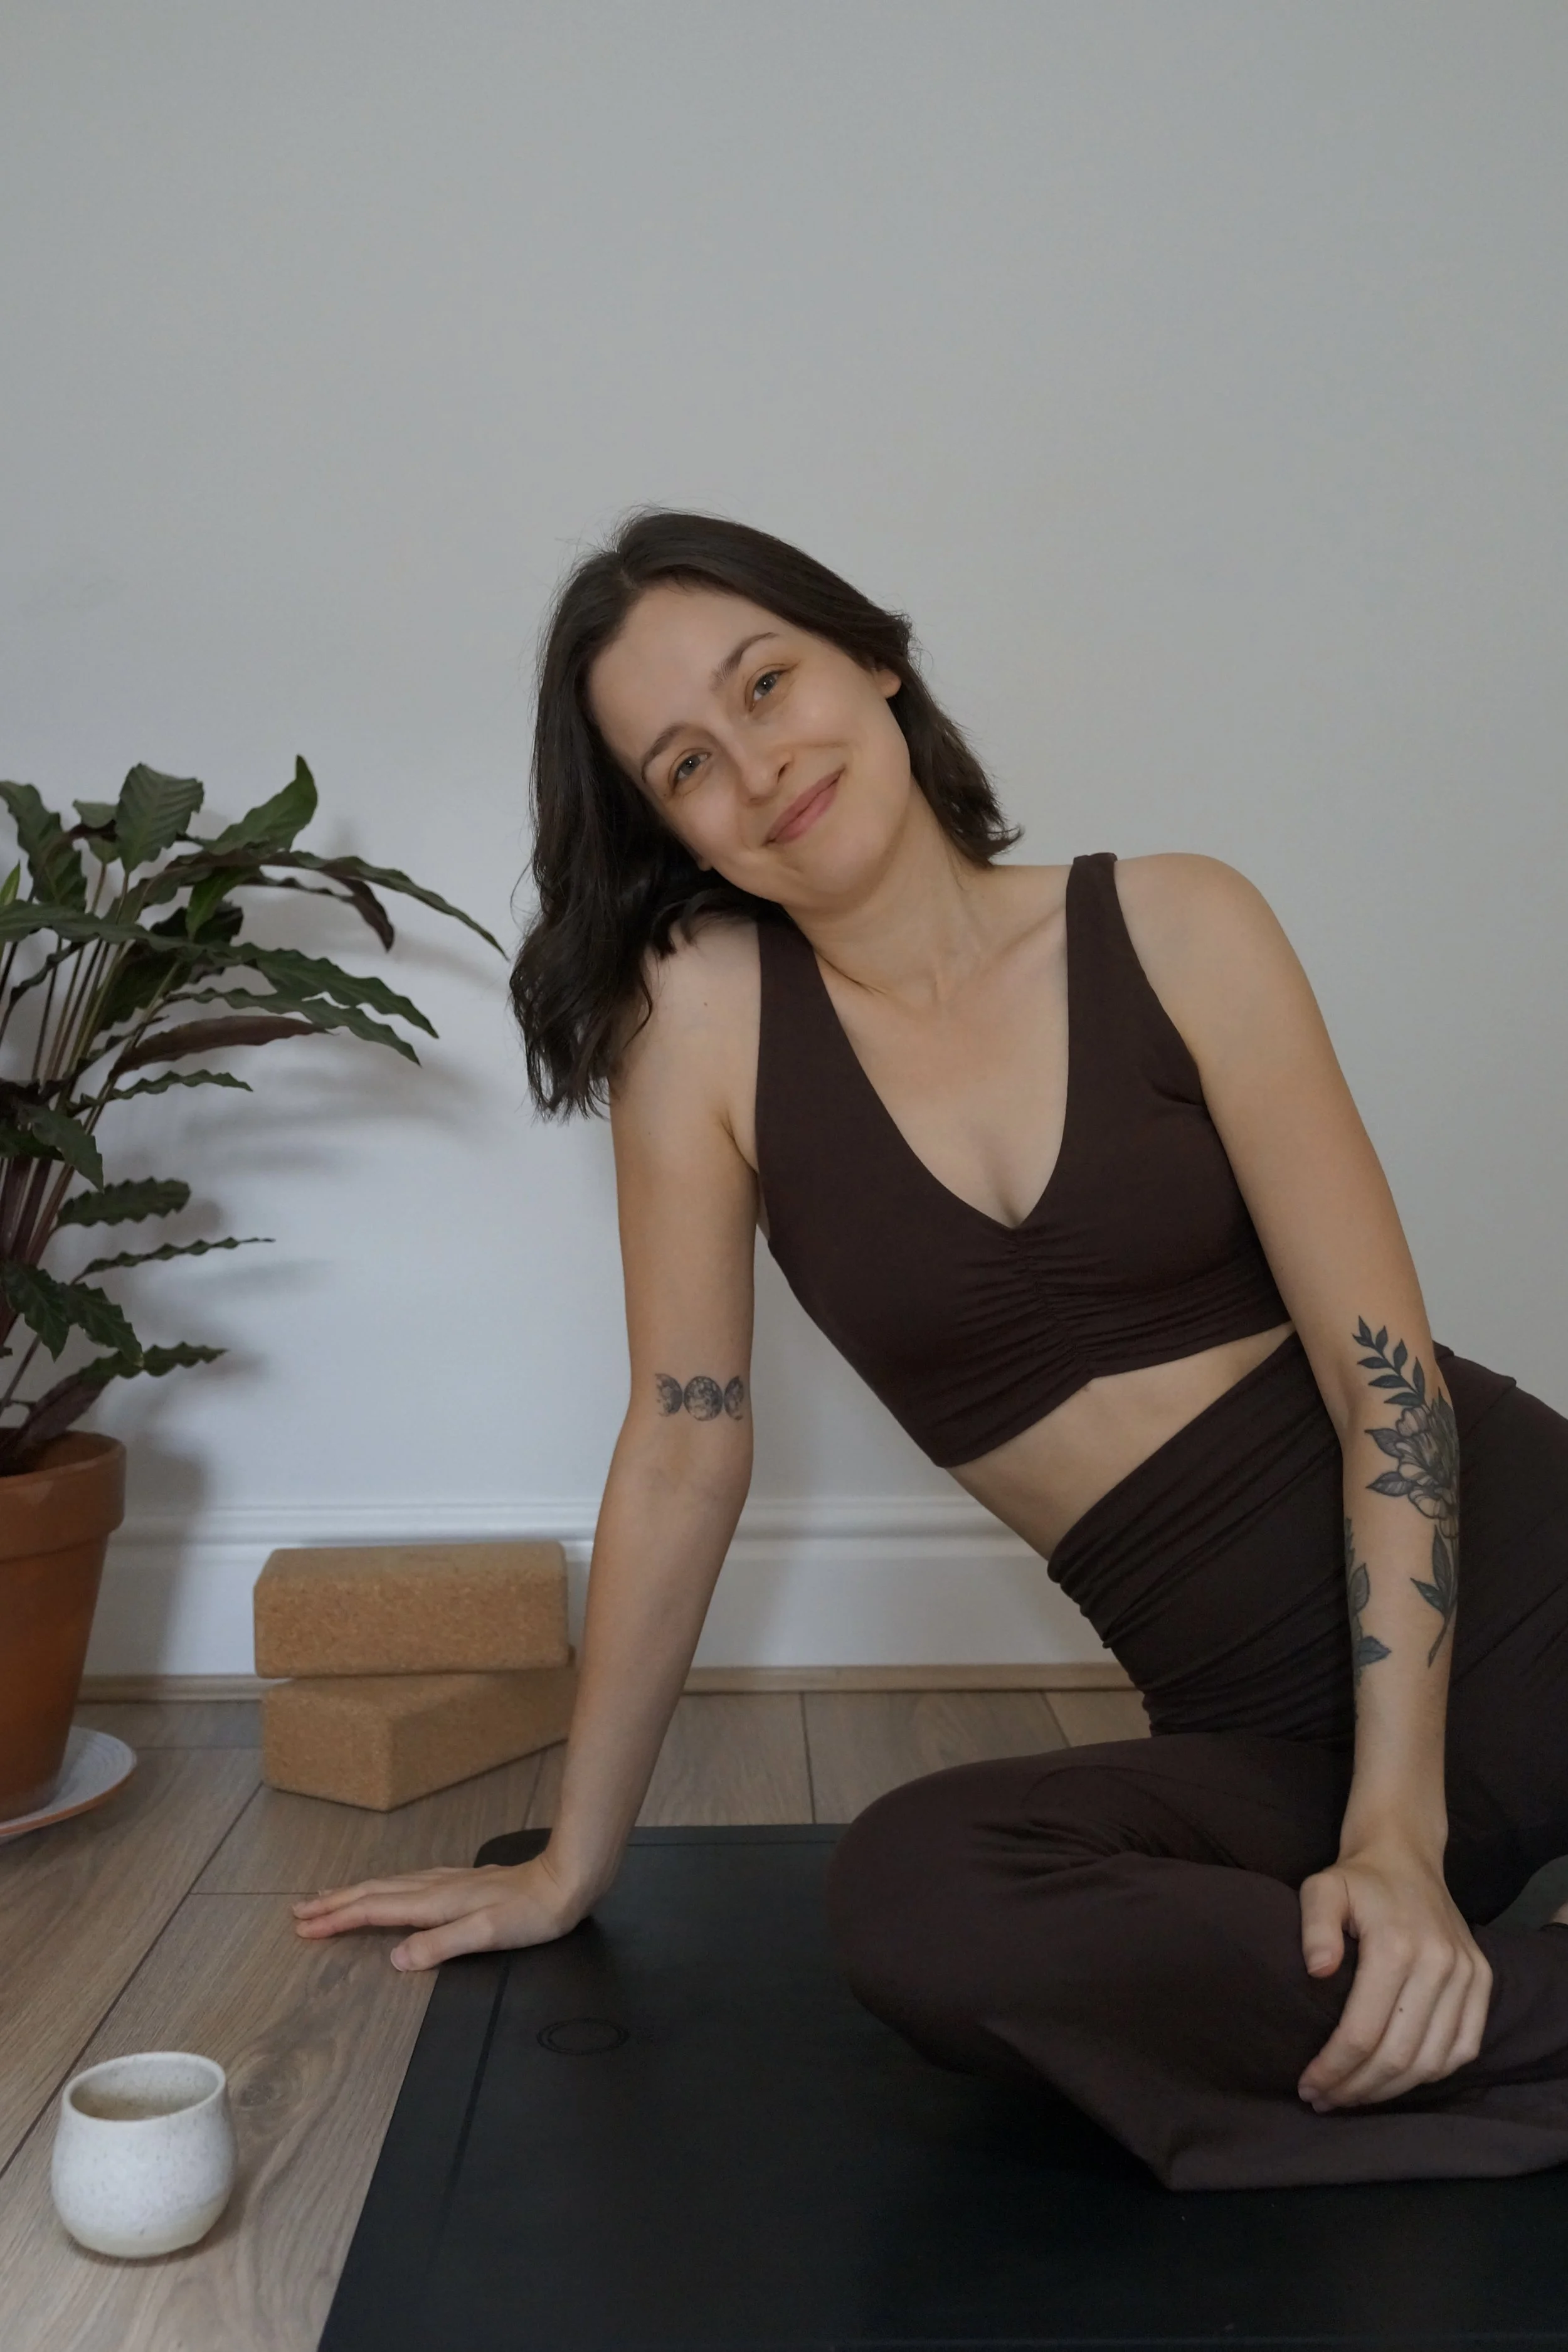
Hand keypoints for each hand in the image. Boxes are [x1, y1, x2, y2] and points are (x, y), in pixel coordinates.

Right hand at [291, 1848, 591, 1971]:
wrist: (566, 1880)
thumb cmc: (532, 1912)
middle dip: (334, 1904)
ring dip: (353, 1893)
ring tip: (328, 1898)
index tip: (304, 1928)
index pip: (374, 1910)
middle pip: (373, 1894)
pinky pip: (406, 1885)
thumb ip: (441, 1945)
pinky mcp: (461, 1882)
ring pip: (387, 1885)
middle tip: (298, 1913)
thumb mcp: (487, 1934)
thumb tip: (396, 1960)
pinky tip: (386, 1891)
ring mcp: (447, 1882)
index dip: (338, 1919)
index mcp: (435, 1903)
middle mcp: (435, 1888)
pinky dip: (382, 1889)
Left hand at [1296, 1842, 1491, 2110]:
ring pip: (1431, 2062)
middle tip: (1324, 2100)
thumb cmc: (1357, 1880)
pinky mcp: (1482, 1981)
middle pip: (1397, 2055)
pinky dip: (1431, 2074)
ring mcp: (1468, 1975)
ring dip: (1390, 2091)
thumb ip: (1314, 1926)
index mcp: (1397, 1945)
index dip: (1333, 2068)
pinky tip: (1396, 2080)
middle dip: (1357, 2088)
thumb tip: (1318, 1971)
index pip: (1363, 2032)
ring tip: (1353, 2097)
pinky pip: (1463, 2048)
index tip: (1307, 2085)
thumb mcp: (1321, 1888)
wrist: (1405, 1857)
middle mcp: (1439, 1964)